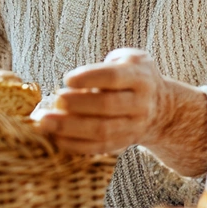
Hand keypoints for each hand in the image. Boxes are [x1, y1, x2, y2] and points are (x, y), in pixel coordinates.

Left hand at [36, 49, 206, 175]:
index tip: (67, 79)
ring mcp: (133, 127)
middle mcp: (139, 104)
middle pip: (107, 106)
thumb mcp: (127, 61)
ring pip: (102, 130)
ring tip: (44, 123)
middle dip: (77, 105)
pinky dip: (75, 145)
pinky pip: (98, 147)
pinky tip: (54, 138)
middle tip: (53, 101)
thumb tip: (70, 84)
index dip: (91, 78)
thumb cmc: (132, 77)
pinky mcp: (123, 144)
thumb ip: (103, 67)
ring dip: (70, 128)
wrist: (162, 109)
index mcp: (139, 77)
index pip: (114, 78)